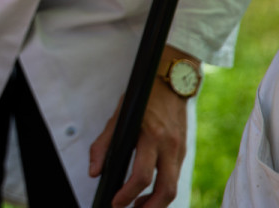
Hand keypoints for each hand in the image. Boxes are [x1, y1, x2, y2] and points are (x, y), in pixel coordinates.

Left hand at [89, 46, 194, 206]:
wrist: (172, 82)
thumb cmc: (142, 99)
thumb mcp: (118, 117)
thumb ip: (104, 145)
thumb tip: (94, 171)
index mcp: (151, 136)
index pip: (141, 175)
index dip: (128, 194)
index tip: (116, 202)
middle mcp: (169, 146)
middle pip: (165, 189)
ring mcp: (179, 150)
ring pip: (173, 187)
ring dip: (157, 203)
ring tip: (139, 206)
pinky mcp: (184, 151)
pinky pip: (175, 177)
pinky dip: (163, 189)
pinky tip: (149, 192)